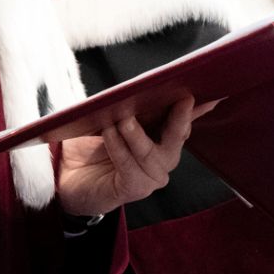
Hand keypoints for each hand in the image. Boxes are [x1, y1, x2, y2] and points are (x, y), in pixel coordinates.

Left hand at [52, 96, 210, 216]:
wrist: (64, 176)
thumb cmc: (88, 144)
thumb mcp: (108, 117)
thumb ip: (129, 105)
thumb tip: (141, 85)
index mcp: (160, 136)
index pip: (183, 119)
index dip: (198, 108)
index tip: (210, 93)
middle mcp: (163, 157)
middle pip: (178, 136)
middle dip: (180, 118)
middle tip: (180, 99)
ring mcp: (152, 176)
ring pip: (153, 153)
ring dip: (136, 134)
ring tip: (122, 119)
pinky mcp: (135, 188)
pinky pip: (130, 167)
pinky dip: (119, 148)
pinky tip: (109, 133)